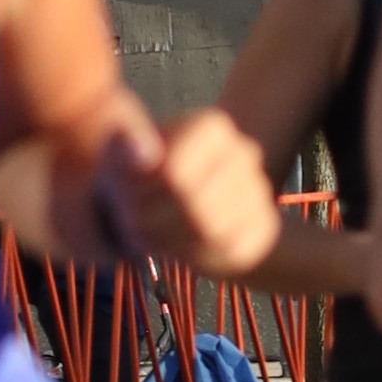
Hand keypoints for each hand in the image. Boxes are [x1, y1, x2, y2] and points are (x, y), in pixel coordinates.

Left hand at [93, 103, 277, 275]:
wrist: (165, 198)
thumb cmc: (138, 173)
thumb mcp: (118, 153)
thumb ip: (123, 146)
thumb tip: (145, 153)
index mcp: (211, 126)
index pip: (175, 173)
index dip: (145, 193)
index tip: (129, 193)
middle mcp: (244, 152)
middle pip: (192, 205)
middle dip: (154, 221)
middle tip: (133, 221)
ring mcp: (259, 189)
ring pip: (212, 232)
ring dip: (172, 240)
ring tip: (154, 230)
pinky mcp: (263, 226)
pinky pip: (230, 252)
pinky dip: (198, 255)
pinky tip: (180, 243)